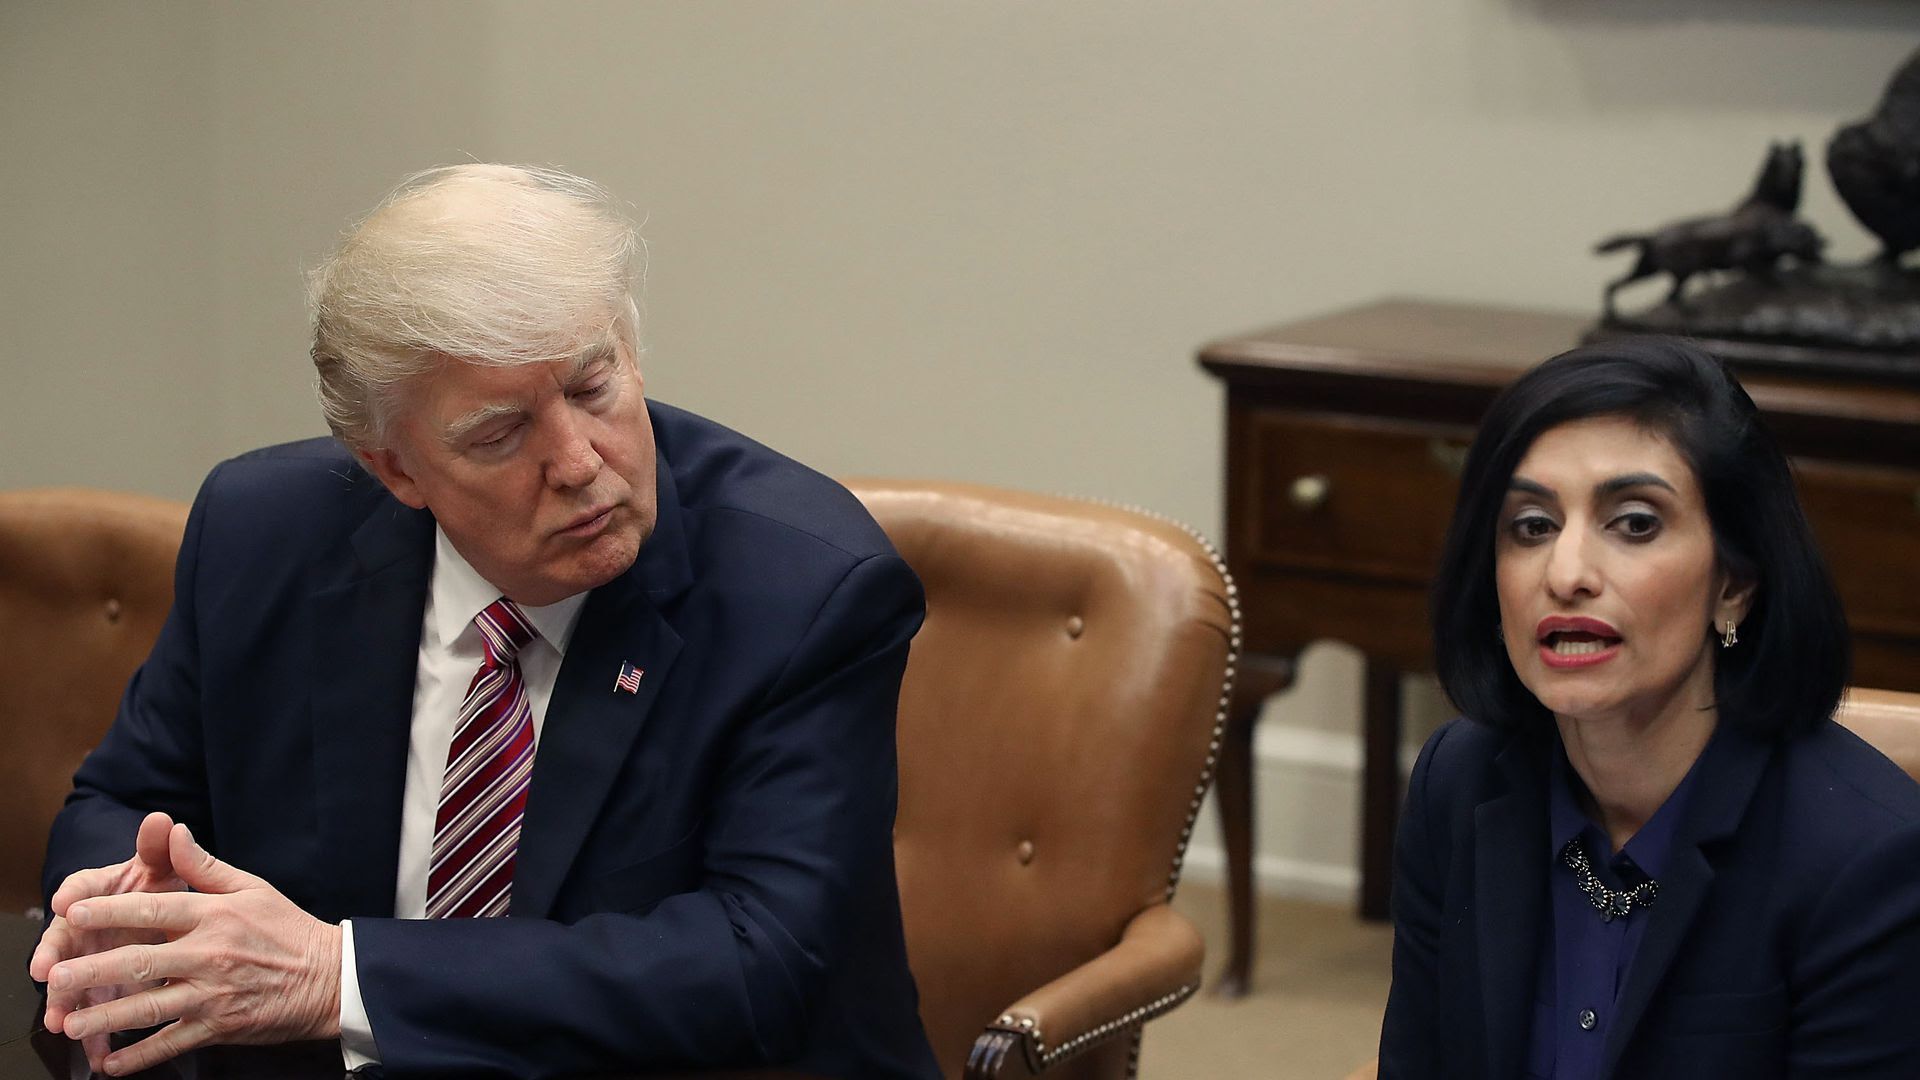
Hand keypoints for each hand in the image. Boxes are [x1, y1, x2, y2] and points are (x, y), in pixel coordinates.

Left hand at [34, 820, 341, 1075]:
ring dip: (106, 1016)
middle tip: (55, 976)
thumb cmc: (288, 929)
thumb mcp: (252, 888)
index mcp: (216, 915)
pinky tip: (112, 1063)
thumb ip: (204, 867)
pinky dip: (141, 1056)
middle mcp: (211, 954)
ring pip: (149, 1007)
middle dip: (92, 970)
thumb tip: (174, 831)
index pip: (155, 909)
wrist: (330, 978)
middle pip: (141, 961)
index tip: (73, 911)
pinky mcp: (221, 1026)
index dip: (111, 910)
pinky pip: (172, 1042)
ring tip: (69, 1022)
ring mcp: (214, 993)